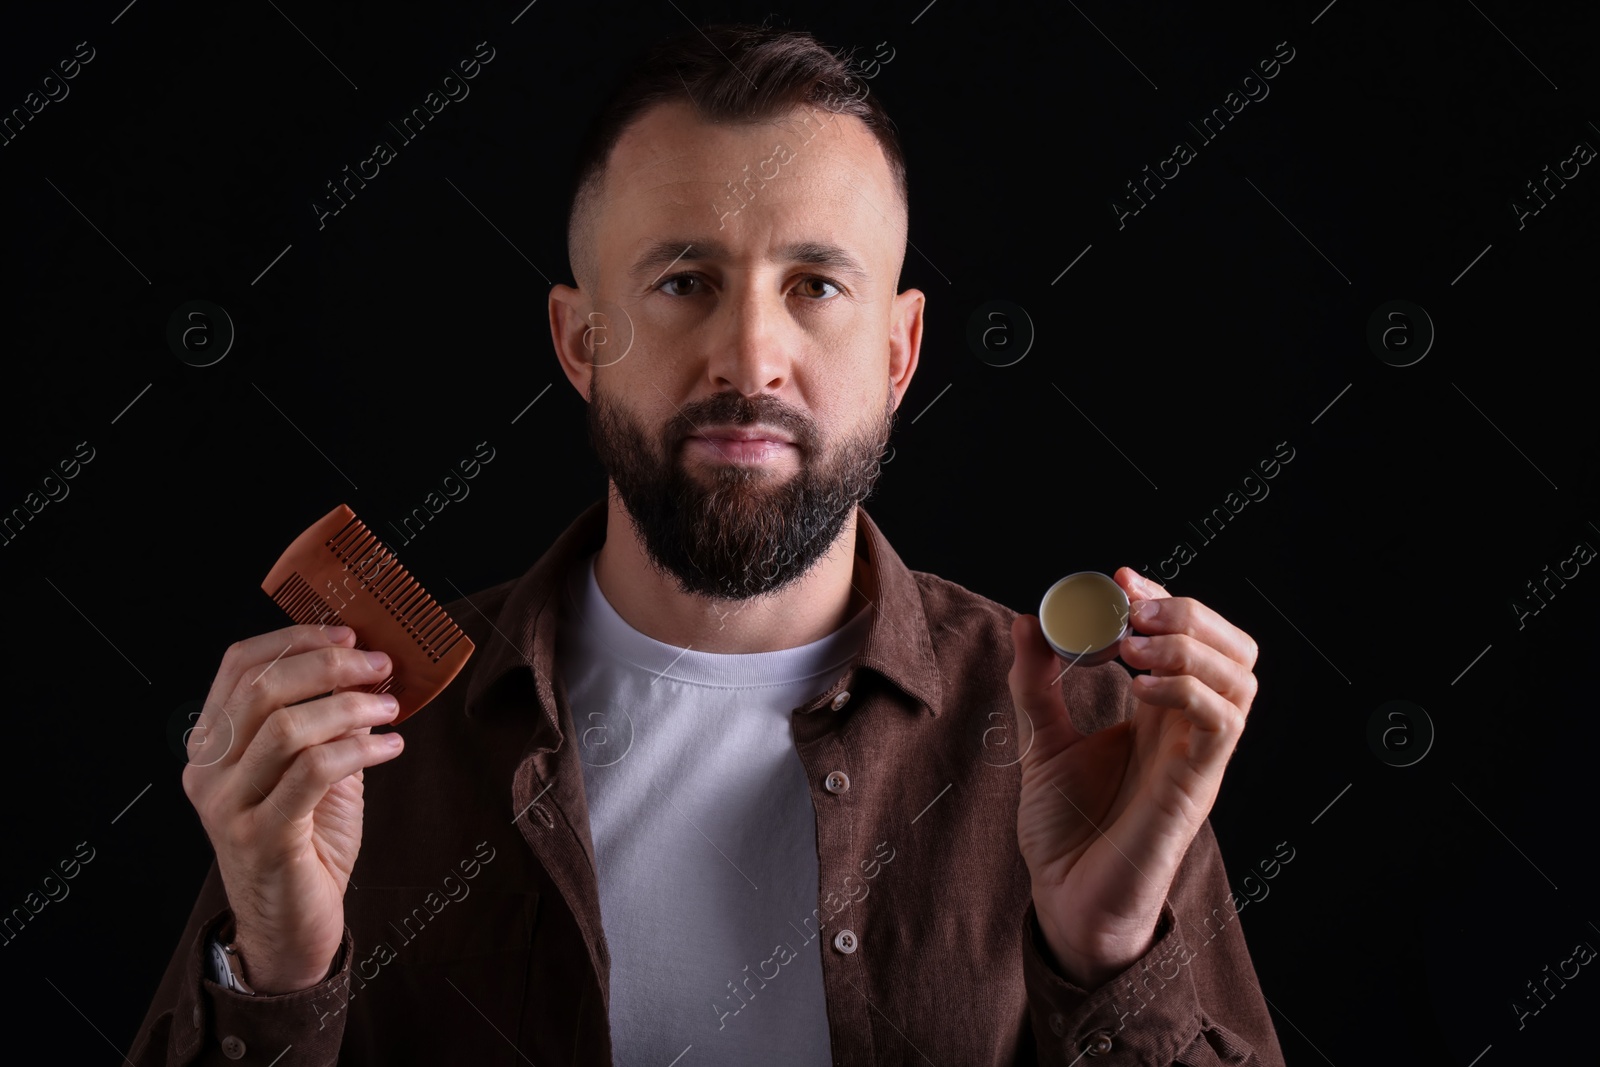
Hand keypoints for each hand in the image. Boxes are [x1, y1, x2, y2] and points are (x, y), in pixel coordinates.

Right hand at [181, 624, 404, 992]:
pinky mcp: (260, 837)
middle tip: (381, 665)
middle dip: (330, 665)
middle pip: (262, 689)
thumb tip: (370, 664)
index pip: (239, 665)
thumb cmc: (308, 840)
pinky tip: (392, 748)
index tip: (349, 632)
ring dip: (350, 707)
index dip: (295, 638)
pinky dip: (360, 749)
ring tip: (390, 708)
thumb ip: (328, 719)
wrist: (292, 925)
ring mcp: (228, 806)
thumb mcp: (315, 767)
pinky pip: (313, 772)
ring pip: (287, 728)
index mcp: (213, 743)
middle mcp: (208, 771)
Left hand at [1008, 567, 1258, 987]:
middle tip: (1133, 604)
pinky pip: (1221, 723)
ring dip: (1190, 645)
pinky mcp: (1195, 786)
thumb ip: (1036, 683)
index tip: (1119, 577)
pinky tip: (1138, 686)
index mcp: (1158, 713)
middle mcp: (1186, 730)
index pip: (1189, 637)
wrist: (1064, 900)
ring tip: (1132, 644)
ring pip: (1241, 680)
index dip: (1164, 598)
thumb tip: (1028, 620)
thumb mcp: (1041, 741)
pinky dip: (1187, 690)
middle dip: (1191, 611)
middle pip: (1234, 650)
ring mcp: (1197, 758)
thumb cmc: (1065, 832)